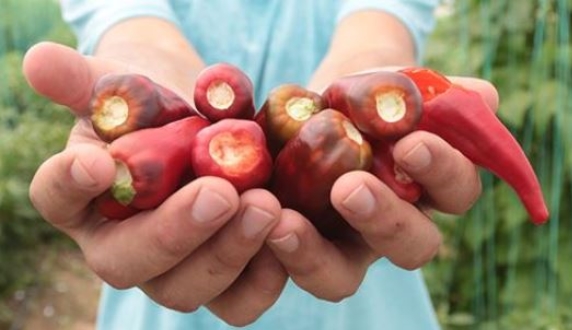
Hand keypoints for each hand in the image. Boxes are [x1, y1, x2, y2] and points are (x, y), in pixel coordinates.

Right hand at [23, 42, 287, 325]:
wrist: (209, 122)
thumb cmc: (159, 106)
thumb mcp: (126, 86)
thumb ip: (89, 80)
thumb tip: (39, 61)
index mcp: (83, 198)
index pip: (57, 197)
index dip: (70, 184)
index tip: (99, 162)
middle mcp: (122, 245)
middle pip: (128, 262)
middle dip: (174, 231)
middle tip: (221, 194)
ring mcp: (173, 268)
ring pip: (185, 288)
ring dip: (228, 253)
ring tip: (267, 206)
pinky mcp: (225, 277)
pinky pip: (240, 300)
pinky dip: (265, 275)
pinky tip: (290, 232)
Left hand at [266, 77, 497, 300]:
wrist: (325, 99)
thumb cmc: (374, 94)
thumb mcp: (403, 84)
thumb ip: (441, 92)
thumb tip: (483, 98)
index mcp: (434, 187)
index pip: (456, 191)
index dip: (441, 172)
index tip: (410, 143)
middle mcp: (396, 225)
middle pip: (413, 248)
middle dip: (385, 220)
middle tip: (350, 188)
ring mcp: (345, 244)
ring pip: (343, 278)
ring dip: (315, 256)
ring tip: (284, 220)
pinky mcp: (299, 247)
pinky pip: (289, 267)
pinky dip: (271, 250)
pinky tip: (254, 217)